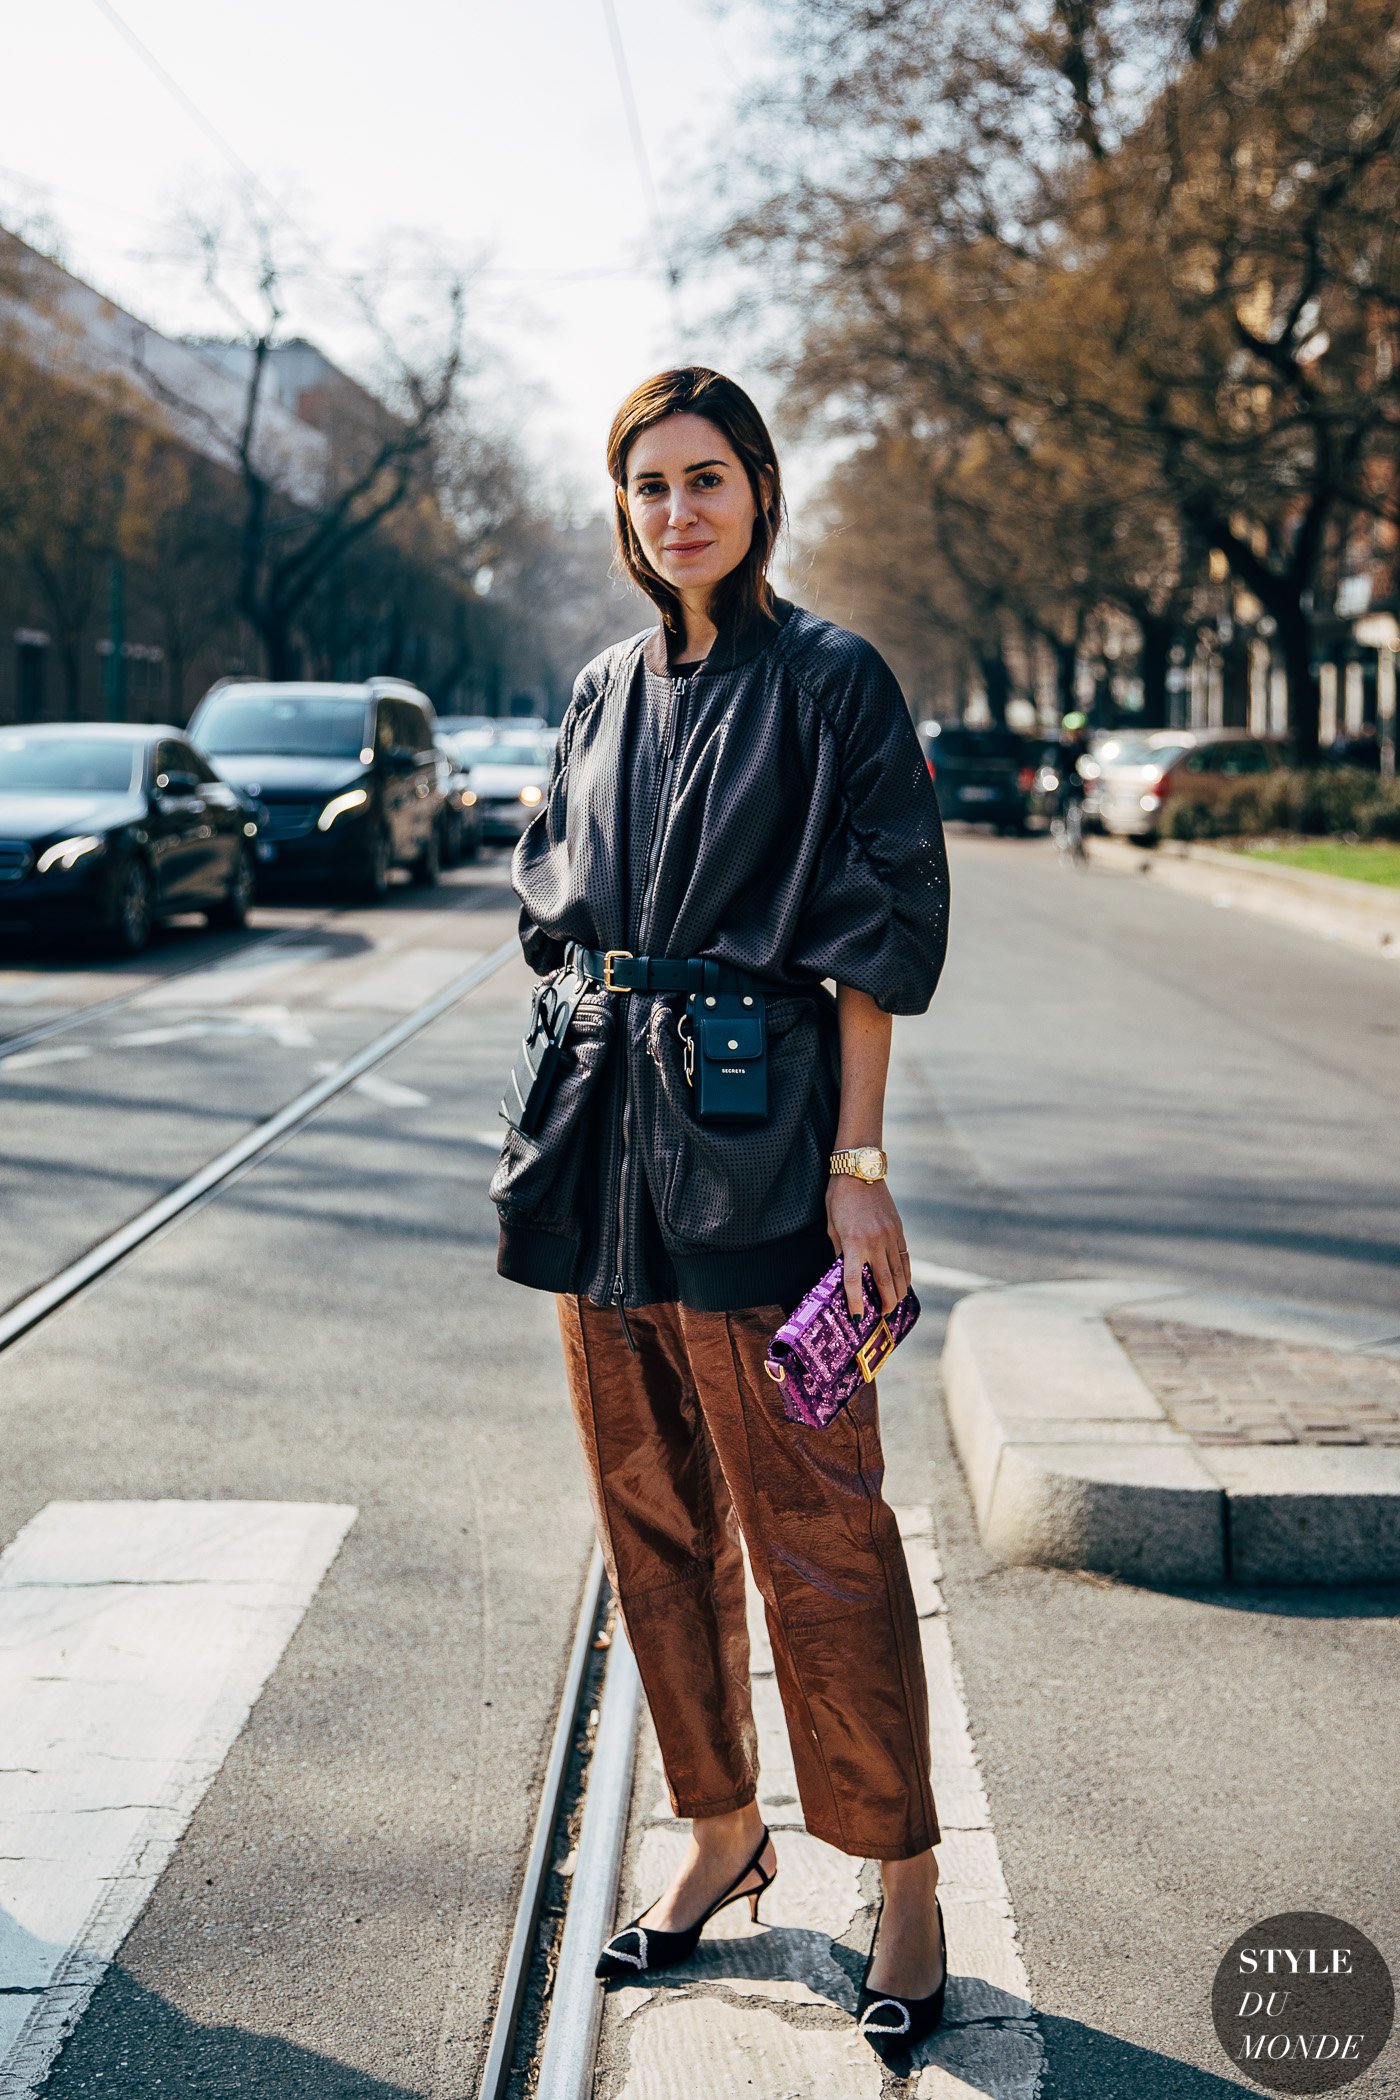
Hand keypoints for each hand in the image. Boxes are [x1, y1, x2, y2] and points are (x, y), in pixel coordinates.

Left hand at [826, 1173, 911, 1317]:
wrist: (860, 1171)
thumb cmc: (839, 1198)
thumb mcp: (832, 1226)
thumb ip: (840, 1251)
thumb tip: (844, 1273)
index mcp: (853, 1242)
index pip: (854, 1280)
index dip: (856, 1302)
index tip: (858, 1317)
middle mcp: (875, 1242)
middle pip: (883, 1282)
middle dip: (885, 1303)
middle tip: (883, 1317)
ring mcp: (890, 1236)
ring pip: (898, 1272)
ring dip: (897, 1292)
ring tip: (894, 1306)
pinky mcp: (899, 1230)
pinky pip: (905, 1258)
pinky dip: (905, 1274)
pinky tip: (904, 1284)